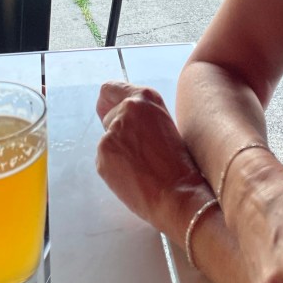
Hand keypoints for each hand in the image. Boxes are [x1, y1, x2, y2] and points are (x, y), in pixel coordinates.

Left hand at [96, 81, 208, 234]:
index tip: (109, 111)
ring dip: (117, 152)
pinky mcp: (103, 153)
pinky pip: (104, 159)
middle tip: (139, 151)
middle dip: (117, 131)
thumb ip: (143, 117)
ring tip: (142, 167)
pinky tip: (134, 176)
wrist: (179, 193)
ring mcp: (112, 131)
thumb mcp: (166, 125)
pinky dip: (114, 168)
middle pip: (108, 117)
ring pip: (106, 140)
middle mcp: (126, 109)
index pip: (110, 89)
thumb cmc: (179, 164)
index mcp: (146, 98)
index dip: (108, 102)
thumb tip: (120, 119)